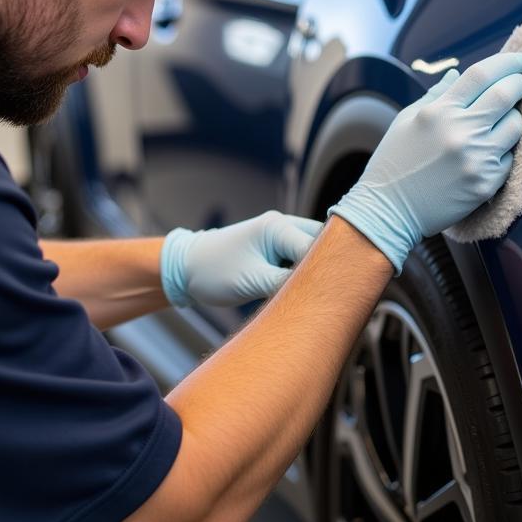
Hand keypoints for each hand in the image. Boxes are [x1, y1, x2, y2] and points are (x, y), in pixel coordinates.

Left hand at [161, 211, 322, 308]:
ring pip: (313, 252)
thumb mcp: (252, 281)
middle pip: (323, 244)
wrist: (186, 268)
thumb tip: (317, 291)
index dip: (330, 270)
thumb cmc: (214, 271)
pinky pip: (301, 259)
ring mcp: (280, 237)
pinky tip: (307, 292)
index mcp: (278, 226)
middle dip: (329, 267)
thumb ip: (286, 283)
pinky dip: (305, 274)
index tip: (335, 295)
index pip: (318, 247)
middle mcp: (283, 226)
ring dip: (316, 271)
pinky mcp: (276, 250)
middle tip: (335, 295)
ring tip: (321, 295)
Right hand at [328, 52, 521, 272]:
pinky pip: (510, 157)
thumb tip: (458, 74)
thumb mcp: (407, 120)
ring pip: (516, 126)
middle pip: (507, 95)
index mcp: (438, 111)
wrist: (389, 210)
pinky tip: (491, 151)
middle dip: (520, 83)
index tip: (519, 59)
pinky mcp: (486, 183)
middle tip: (521, 82)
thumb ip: (437, 95)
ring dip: (514, 118)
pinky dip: (505, 150)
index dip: (507, 62)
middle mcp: (460, 131)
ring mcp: (476, 158)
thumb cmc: (394, 163)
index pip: (483, 75)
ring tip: (502, 120)